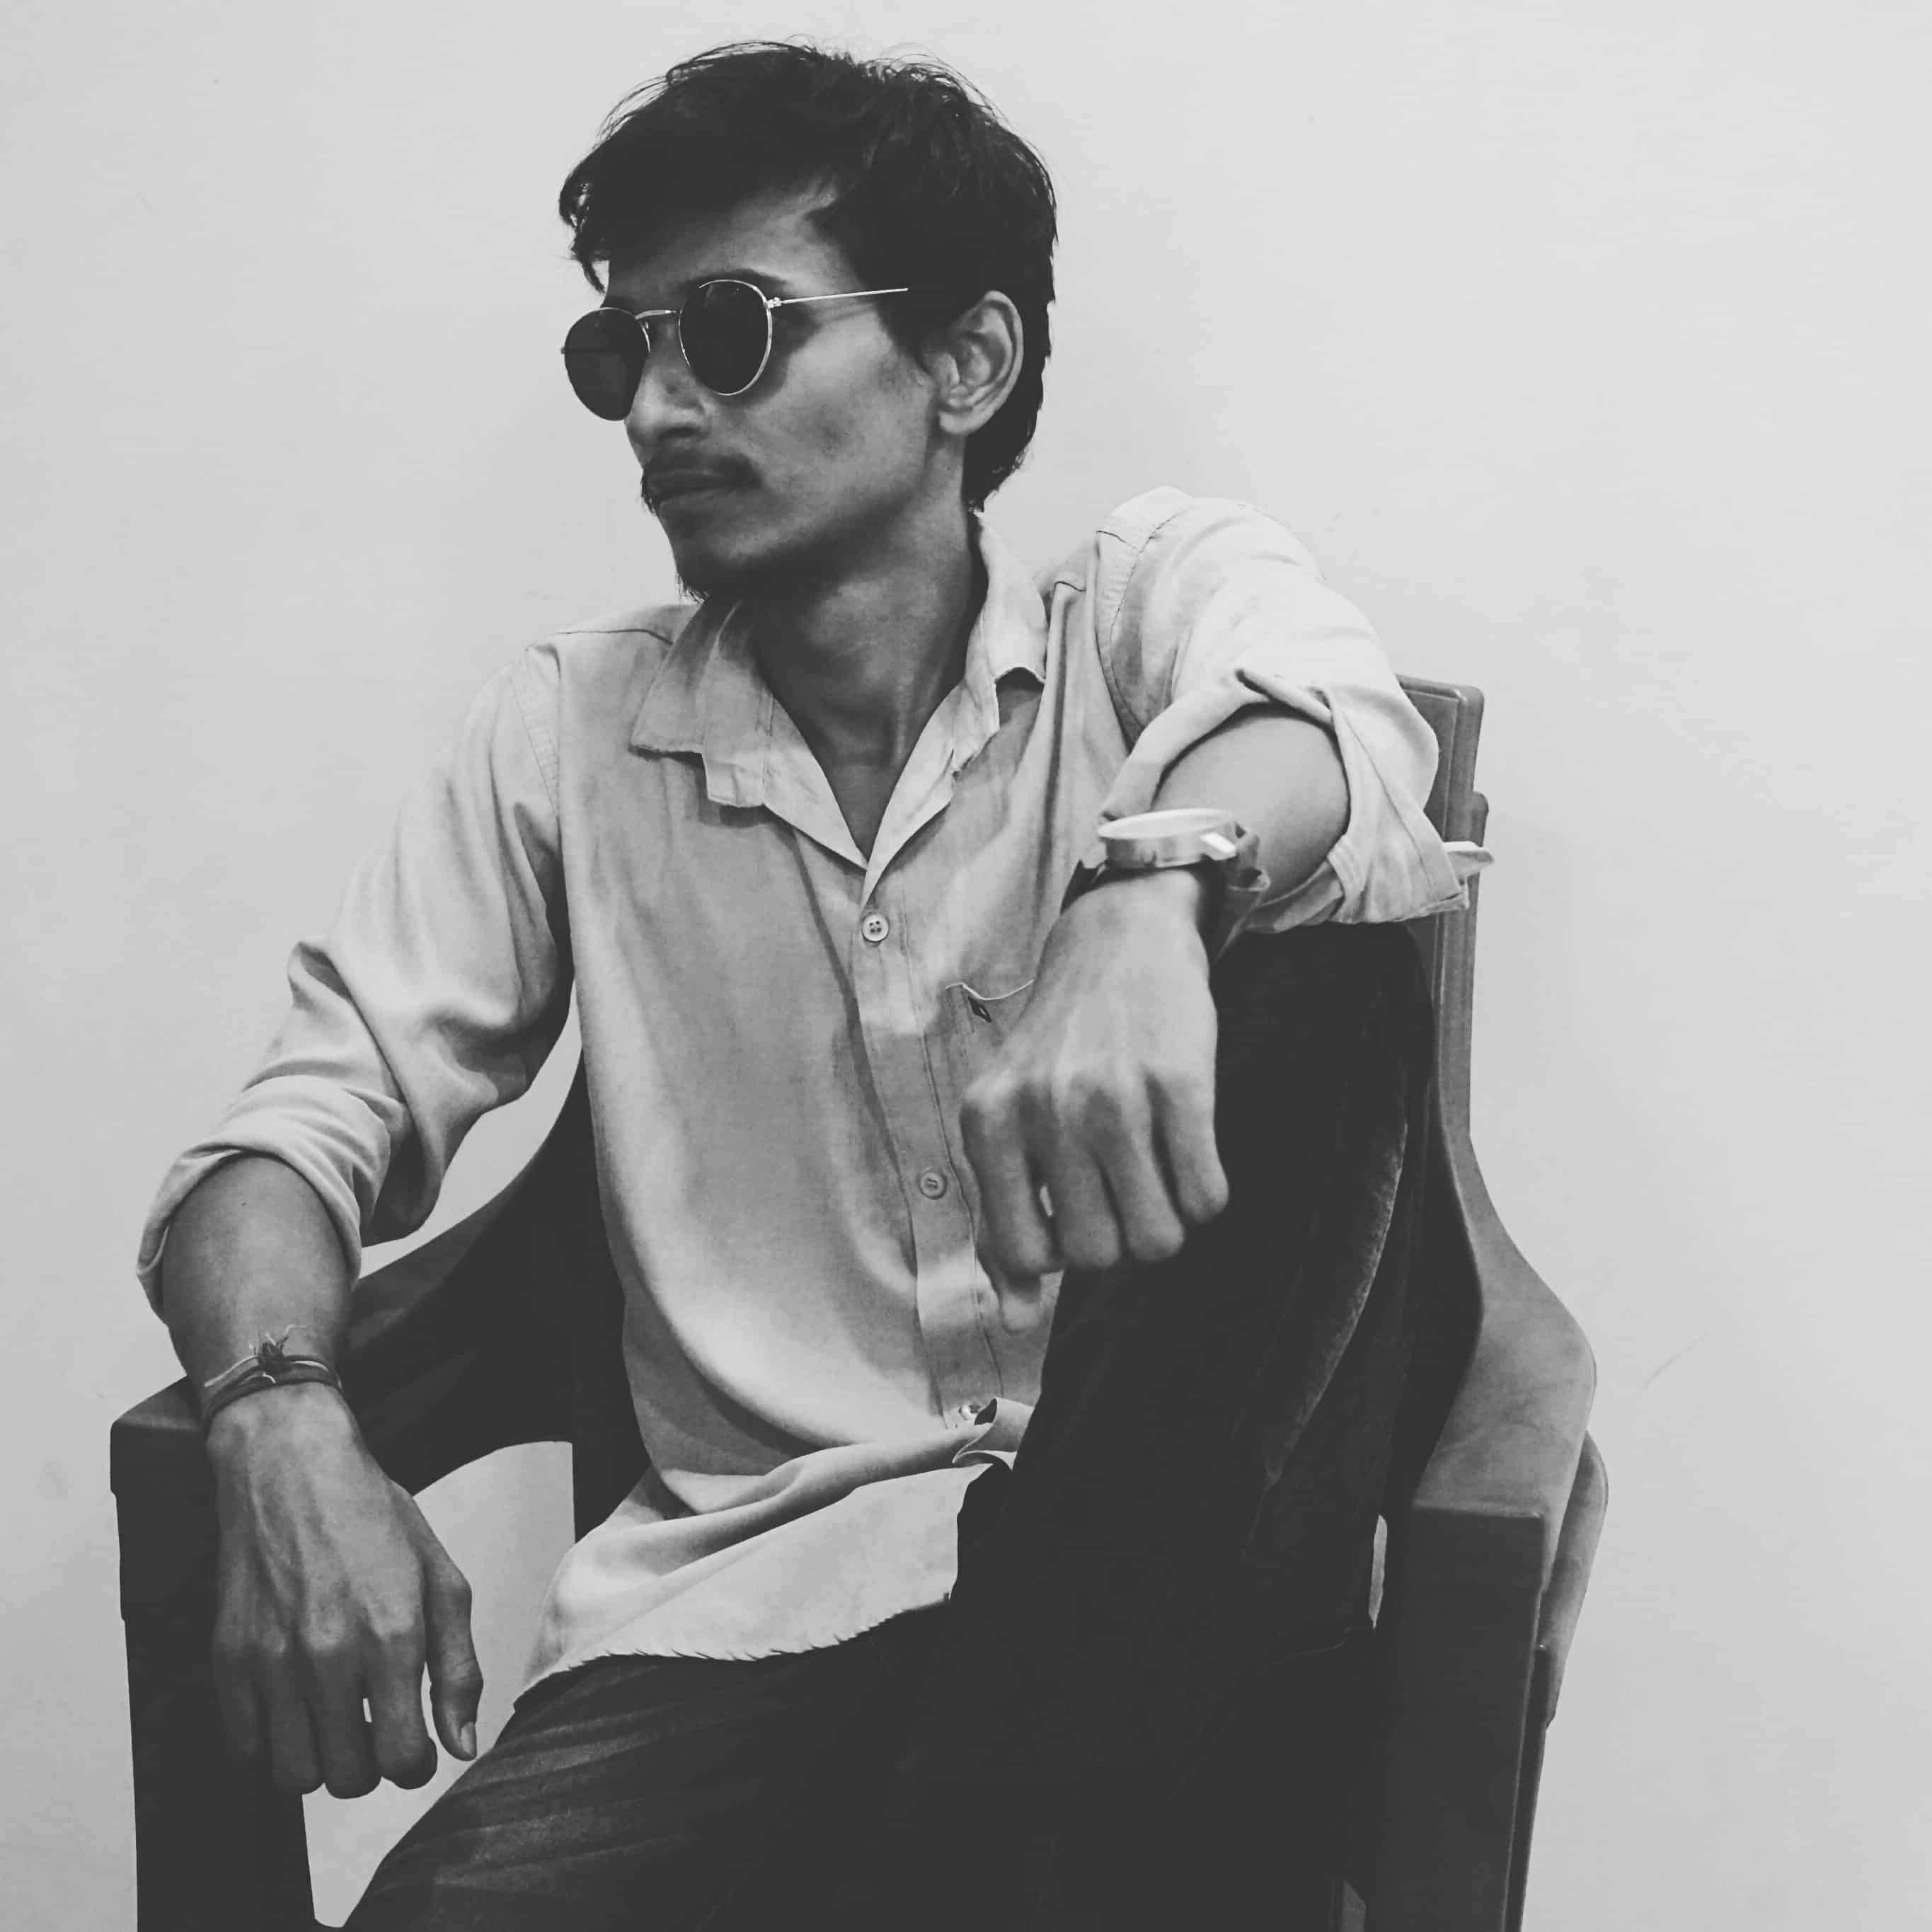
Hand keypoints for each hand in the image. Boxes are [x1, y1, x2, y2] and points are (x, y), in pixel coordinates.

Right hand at [206, 1382, 482, 1796]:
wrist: (291, 1467)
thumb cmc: (372, 1517)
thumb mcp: (439, 1578)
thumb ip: (457, 1667)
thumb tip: (461, 1744)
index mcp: (392, 1635)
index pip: (402, 1760)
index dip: (416, 1764)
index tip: (416, 1745)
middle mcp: (329, 1655)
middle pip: (348, 1778)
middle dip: (371, 1765)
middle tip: (376, 1727)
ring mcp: (272, 1661)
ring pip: (293, 1774)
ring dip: (320, 1760)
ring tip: (336, 1718)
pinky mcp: (229, 1659)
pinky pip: (246, 1746)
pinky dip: (272, 1740)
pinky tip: (295, 1700)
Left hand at [959, 871, 1229, 1322]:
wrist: (1118, 944)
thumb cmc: (1060, 1051)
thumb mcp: (1006, 1122)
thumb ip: (1002, 1220)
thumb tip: (1017, 1319)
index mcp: (989, 1124)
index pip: (1027, 1254)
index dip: (1061, 1252)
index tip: (1077, 1210)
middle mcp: (1045, 1110)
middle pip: (1096, 1255)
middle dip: (1118, 1238)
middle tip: (1124, 1190)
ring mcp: (1115, 1097)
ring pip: (1156, 1239)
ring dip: (1167, 1224)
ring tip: (1157, 1176)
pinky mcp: (1181, 1084)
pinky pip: (1207, 1198)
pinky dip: (1205, 1194)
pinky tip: (1189, 1153)